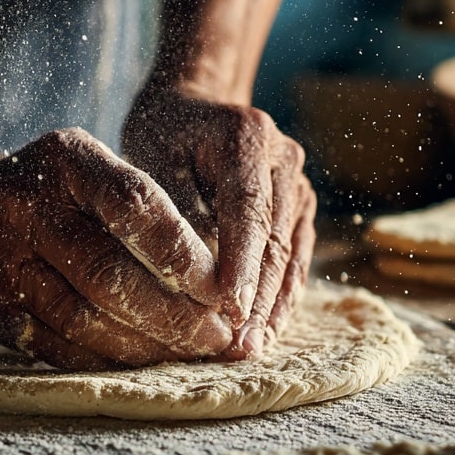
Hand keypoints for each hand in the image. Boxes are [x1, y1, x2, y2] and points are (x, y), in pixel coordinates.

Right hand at [0, 128, 232, 368]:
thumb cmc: (48, 192)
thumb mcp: (87, 171)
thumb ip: (141, 210)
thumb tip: (220, 279)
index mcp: (63, 160)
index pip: (135, 204)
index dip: (184, 253)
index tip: (226, 290)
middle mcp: (23, 205)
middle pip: (110, 272)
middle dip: (175, 313)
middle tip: (221, 336)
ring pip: (85, 318)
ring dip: (148, 345)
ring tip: (193, 353)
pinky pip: (58, 346)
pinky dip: (109, 359)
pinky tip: (146, 363)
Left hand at [123, 86, 315, 358]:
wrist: (195, 105)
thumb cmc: (165, 132)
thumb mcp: (155, 158)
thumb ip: (177, 211)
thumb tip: (197, 275)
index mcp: (249, 137)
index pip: (249, 210)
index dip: (242, 264)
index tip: (230, 310)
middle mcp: (285, 159)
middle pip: (276, 239)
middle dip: (258, 298)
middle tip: (240, 348)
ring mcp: (298, 184)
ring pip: (290, 254)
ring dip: (273, 305)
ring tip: (252, 350)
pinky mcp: (299, 208)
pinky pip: (295, 257)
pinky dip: (281, 294)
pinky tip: (267, 330)